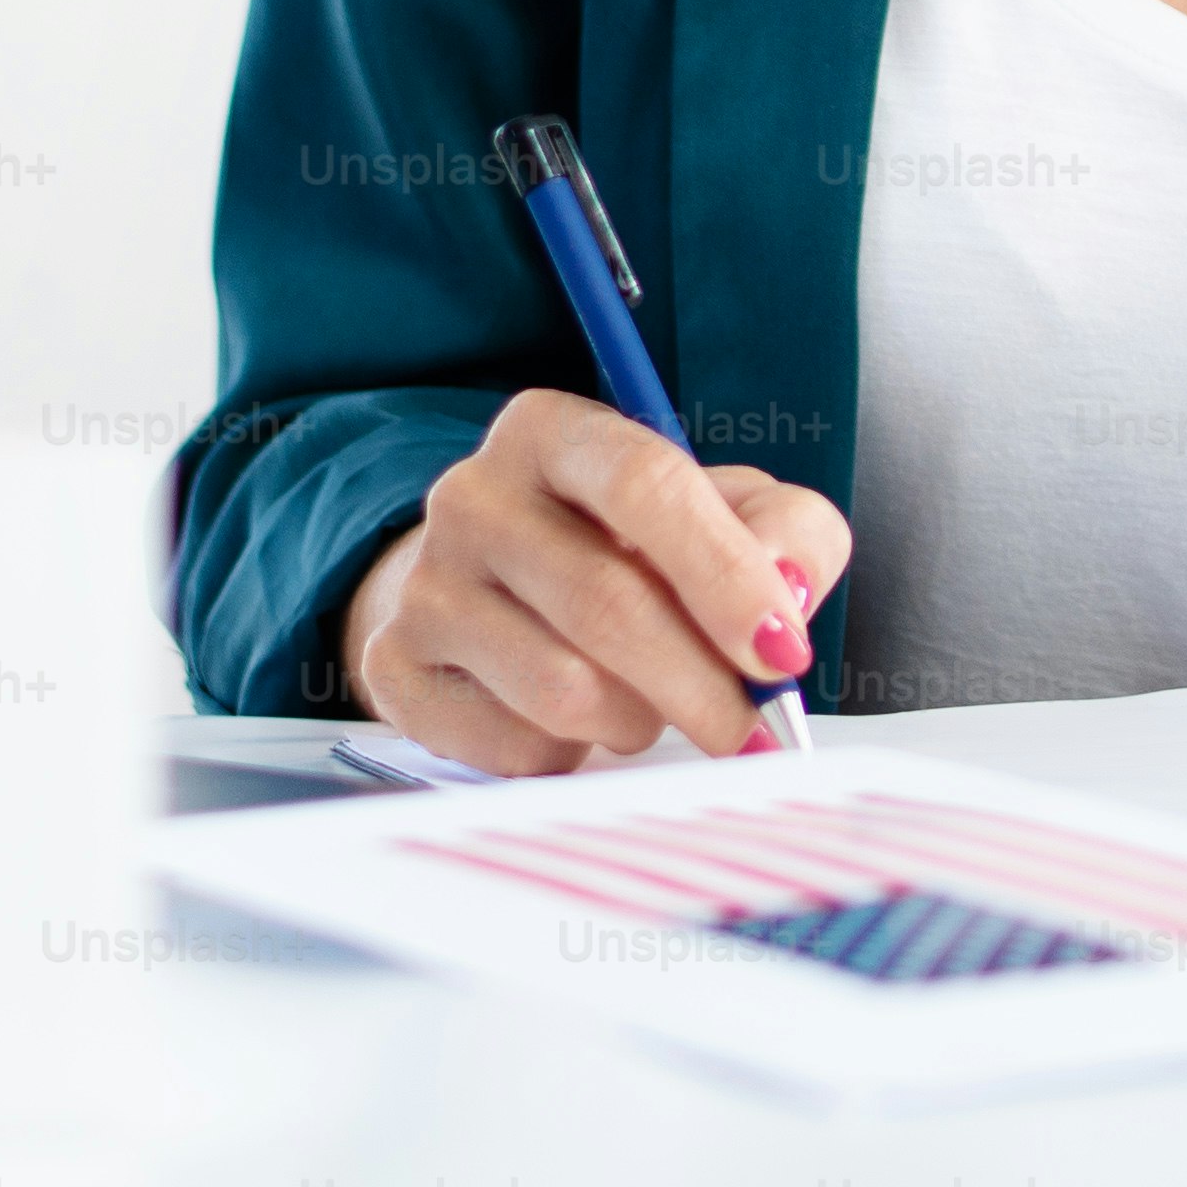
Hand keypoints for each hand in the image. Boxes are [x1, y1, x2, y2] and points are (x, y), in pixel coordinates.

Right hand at [345, 388, 851, 774]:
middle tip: (749, 728)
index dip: (724, 574)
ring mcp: (426, 584)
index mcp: (554, 432)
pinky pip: (514, 745)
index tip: (783, 651)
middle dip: (702, 683)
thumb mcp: (725, 513)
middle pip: (606, 600)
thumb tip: (788, 586)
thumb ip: (788, 531)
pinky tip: (574, 723)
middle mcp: (474, 494)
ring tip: (646, 702)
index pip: (644, 484)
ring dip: (637, 719)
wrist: (492, 594)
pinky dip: (572, 754)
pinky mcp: (398, 670)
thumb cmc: (626, 549)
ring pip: (563, 688)